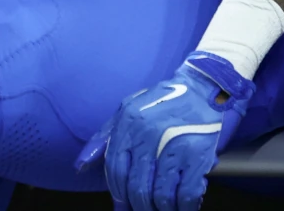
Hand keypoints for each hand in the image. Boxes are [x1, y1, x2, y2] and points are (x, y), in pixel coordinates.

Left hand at [78, 53, 253, 210]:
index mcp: (130, 123)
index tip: (123, 206)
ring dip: (161, 209)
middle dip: (139, 206)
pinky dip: (184, 207)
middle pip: (137, 188)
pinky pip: (187, 194)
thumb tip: (80, 166)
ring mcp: (175, 146)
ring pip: (161, 196)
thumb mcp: (127, 109)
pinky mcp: (198, 155)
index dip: (118, 193)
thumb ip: (103, 137)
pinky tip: (183, 207)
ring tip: (162, 209)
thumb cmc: (163, 100)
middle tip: (143, 210)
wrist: (202, 86)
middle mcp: (149, 135)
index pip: (115, 169)